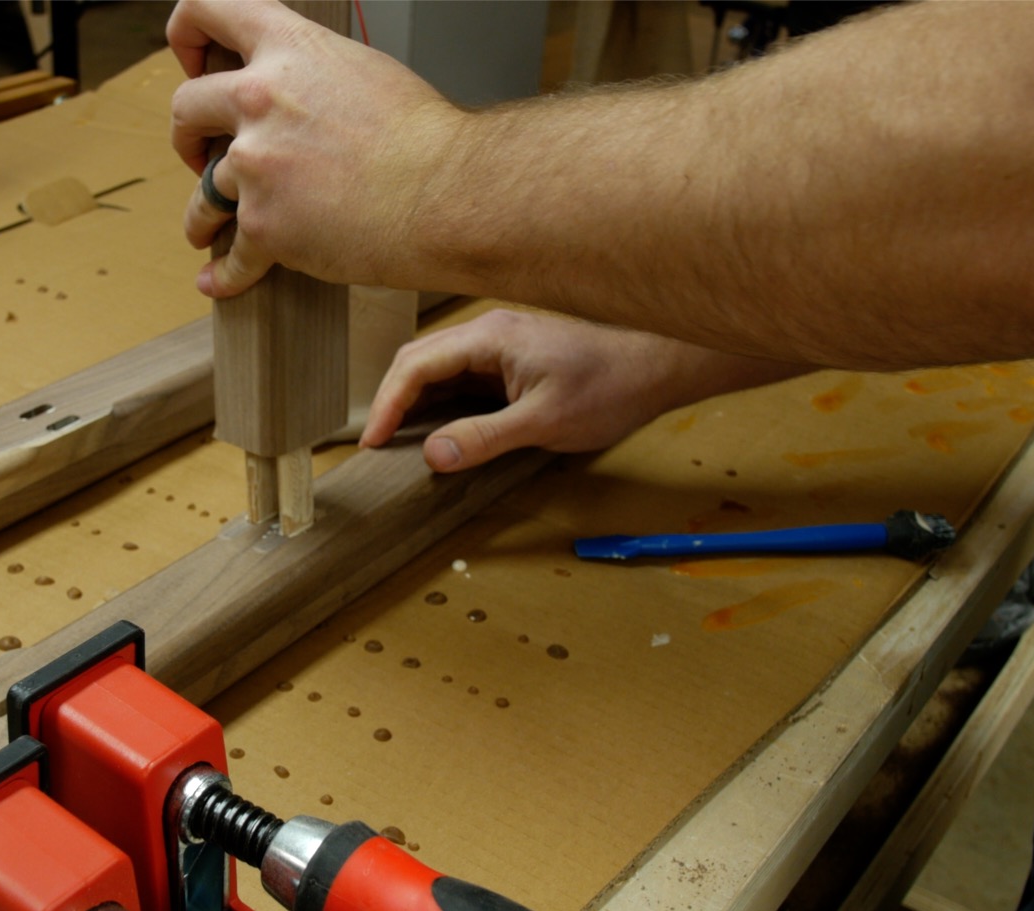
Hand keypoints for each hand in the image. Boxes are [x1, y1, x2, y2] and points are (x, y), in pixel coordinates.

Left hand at [168, 0, 460, 297]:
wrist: (448, 194)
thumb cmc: (424, 138)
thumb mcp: (363, 71)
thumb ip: (310, 75)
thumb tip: (295, 92)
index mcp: (288, 49)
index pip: (209, 9)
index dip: (186, 33)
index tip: (191, 61)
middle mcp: (261, 99)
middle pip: (186, 107)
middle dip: (187, 136)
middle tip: (198, 154)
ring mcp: (256, 164)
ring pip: (203, 193)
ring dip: (203, 215)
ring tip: (207, 230)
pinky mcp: (264, 224)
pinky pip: (233, 254)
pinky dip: (227, 272)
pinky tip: (220, 280)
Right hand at [359, 310, 805, 471]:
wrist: (660, 365)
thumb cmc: (612, 386)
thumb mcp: (545, 422)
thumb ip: (486, 438)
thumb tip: (434, 455)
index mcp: (489, 338)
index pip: (416, 365)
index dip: (387, 404)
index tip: (373, 442)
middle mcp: (489, 333)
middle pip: (419, 360)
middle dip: (393, 400)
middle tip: (380, 445)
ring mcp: (501, 344)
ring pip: (439, 368)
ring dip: (416, 402)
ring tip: (401, 441)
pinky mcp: (514, 359)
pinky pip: (463, 376)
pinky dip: (442, 402)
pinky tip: (441, 429)